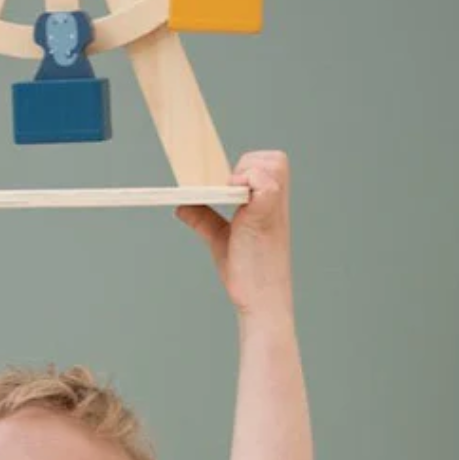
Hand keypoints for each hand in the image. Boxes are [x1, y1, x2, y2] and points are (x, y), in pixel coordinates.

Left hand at [176, 151, 292, 318]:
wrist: (259, 301)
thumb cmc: (247, 272)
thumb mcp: (221, 238)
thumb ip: (204, 219)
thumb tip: (182, 206)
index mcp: (269, 204)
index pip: (272, 163)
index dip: (251, 166)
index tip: (230, 185)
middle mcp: (275, 203)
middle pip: (275, 158)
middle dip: (249, 165)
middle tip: (231, 190)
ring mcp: (273, 210)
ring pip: (274, 164)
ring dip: (249, 173)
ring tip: (234, 196)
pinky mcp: (266, 219)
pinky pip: (265, 184)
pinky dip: (248, 183)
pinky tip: (237, 202)